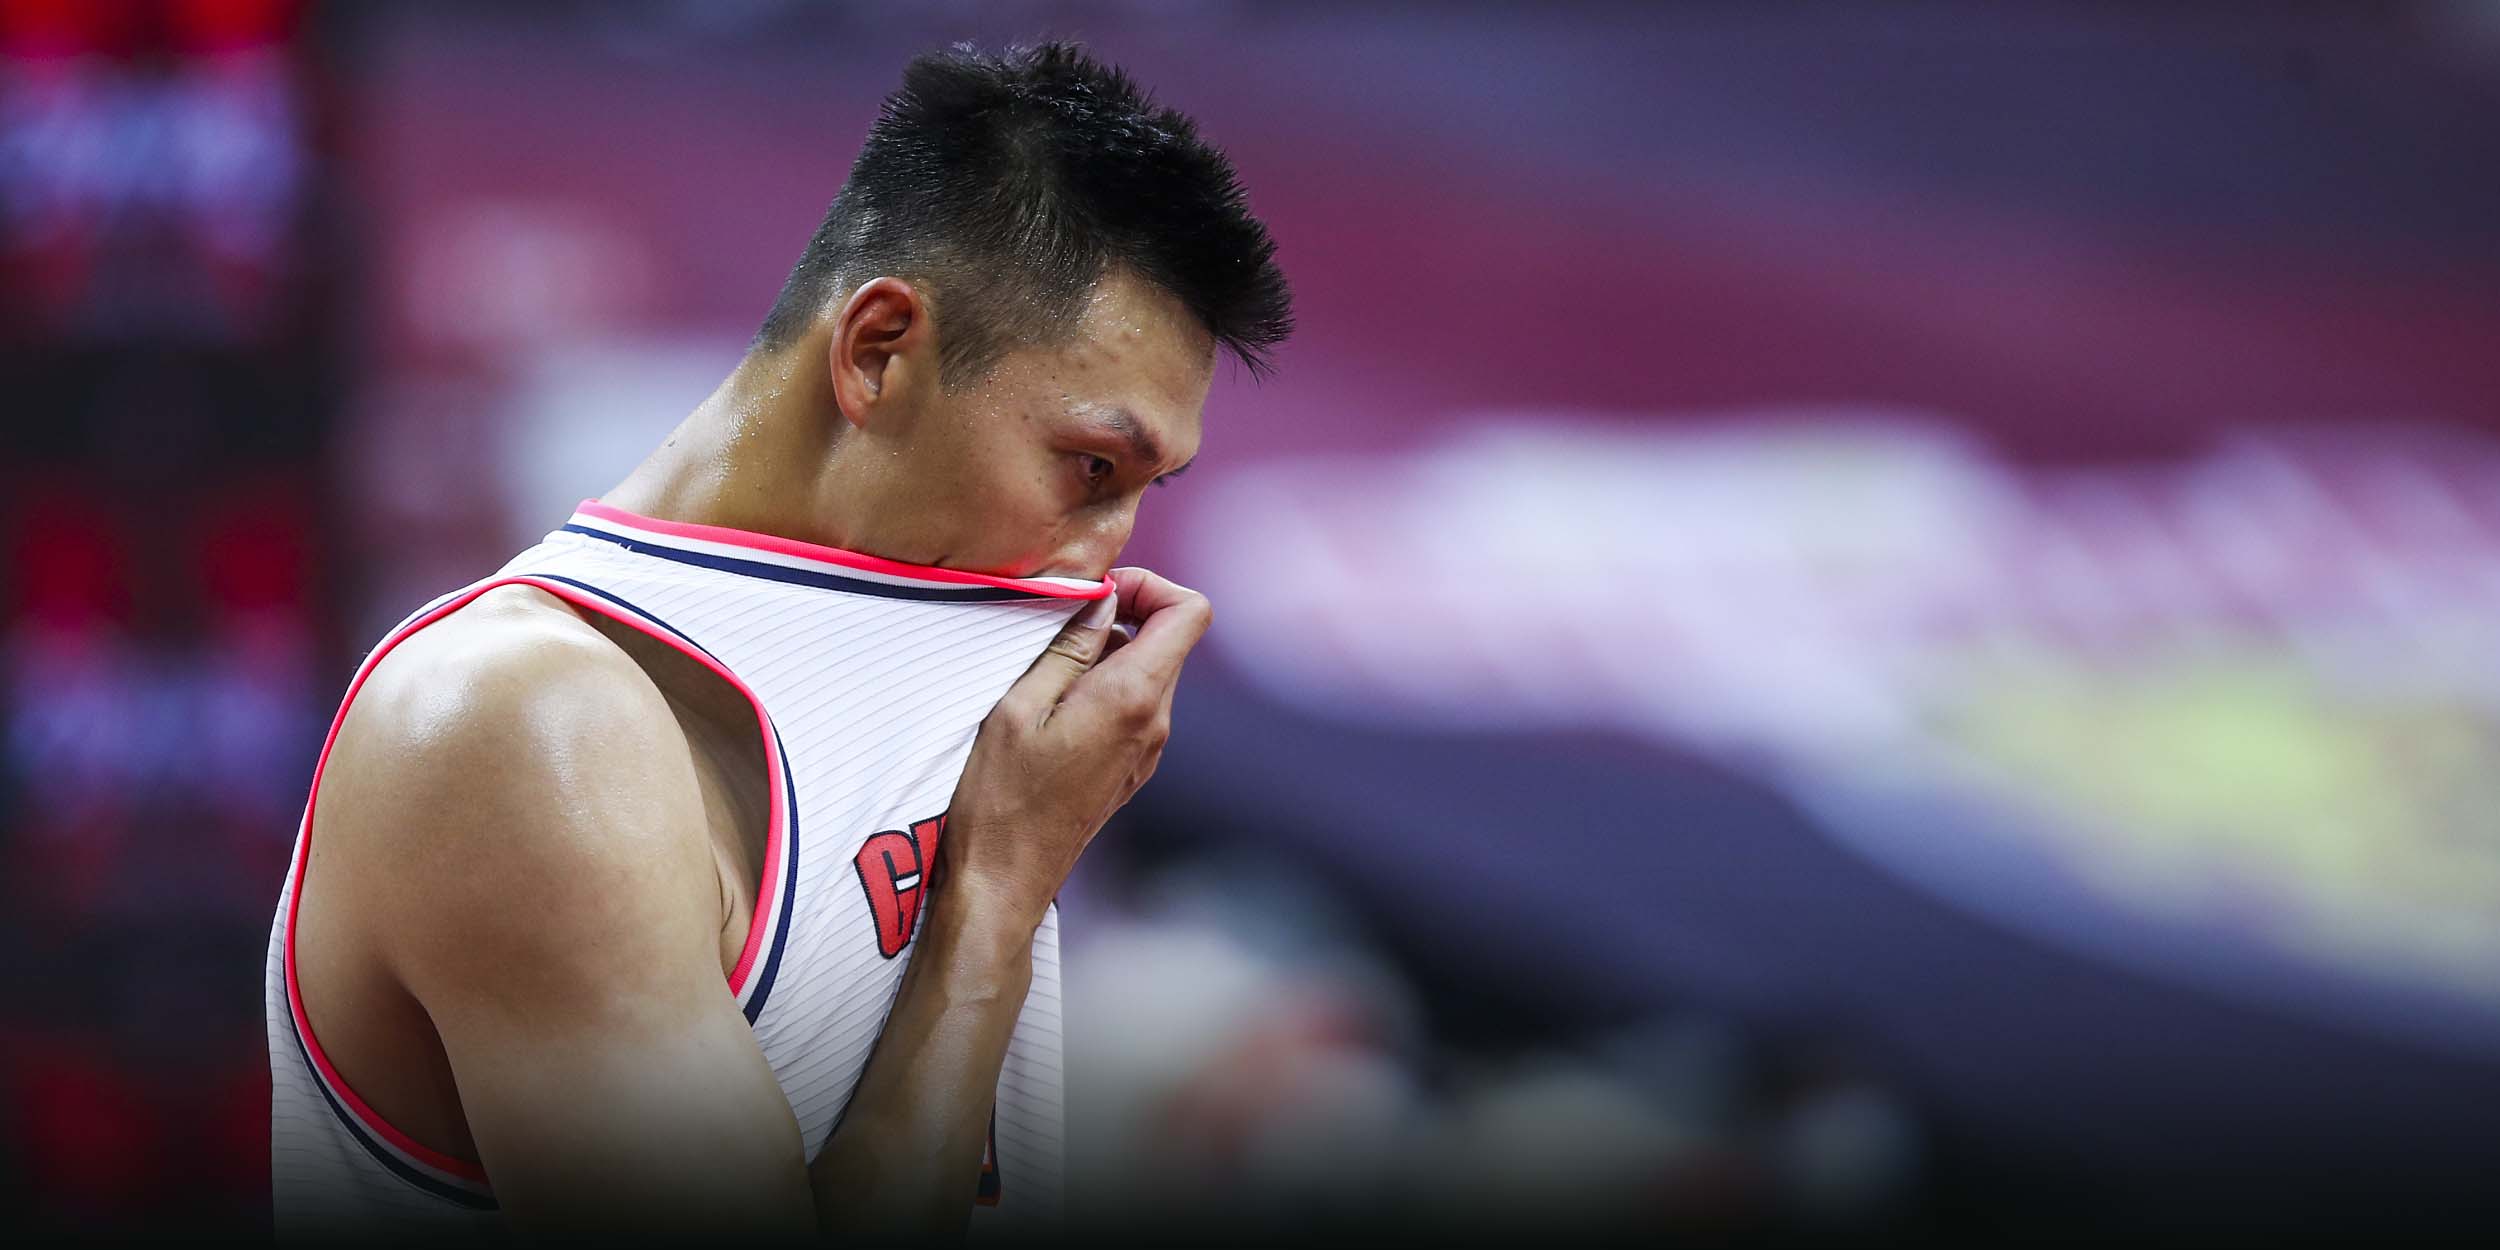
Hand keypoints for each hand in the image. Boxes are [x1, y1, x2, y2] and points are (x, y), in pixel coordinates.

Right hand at [938, 567, 1211, 932]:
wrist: (1004, 882)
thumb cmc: (999, 798)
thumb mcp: (1018, 706)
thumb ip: (1068, 647)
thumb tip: (1101, 597)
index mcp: (1132, 698)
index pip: (1190, 611)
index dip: (1150, 585)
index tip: (1096, 593)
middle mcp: (1155, 724)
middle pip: (1168, 638)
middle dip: (1120, 615)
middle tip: (1057, 626)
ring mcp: (1148, 751)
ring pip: (1148, 672)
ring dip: (1106, 654)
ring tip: (1046, 672)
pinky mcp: (1132, 770)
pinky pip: (1133, 707)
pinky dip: (1103, 688)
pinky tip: (1052, 710)